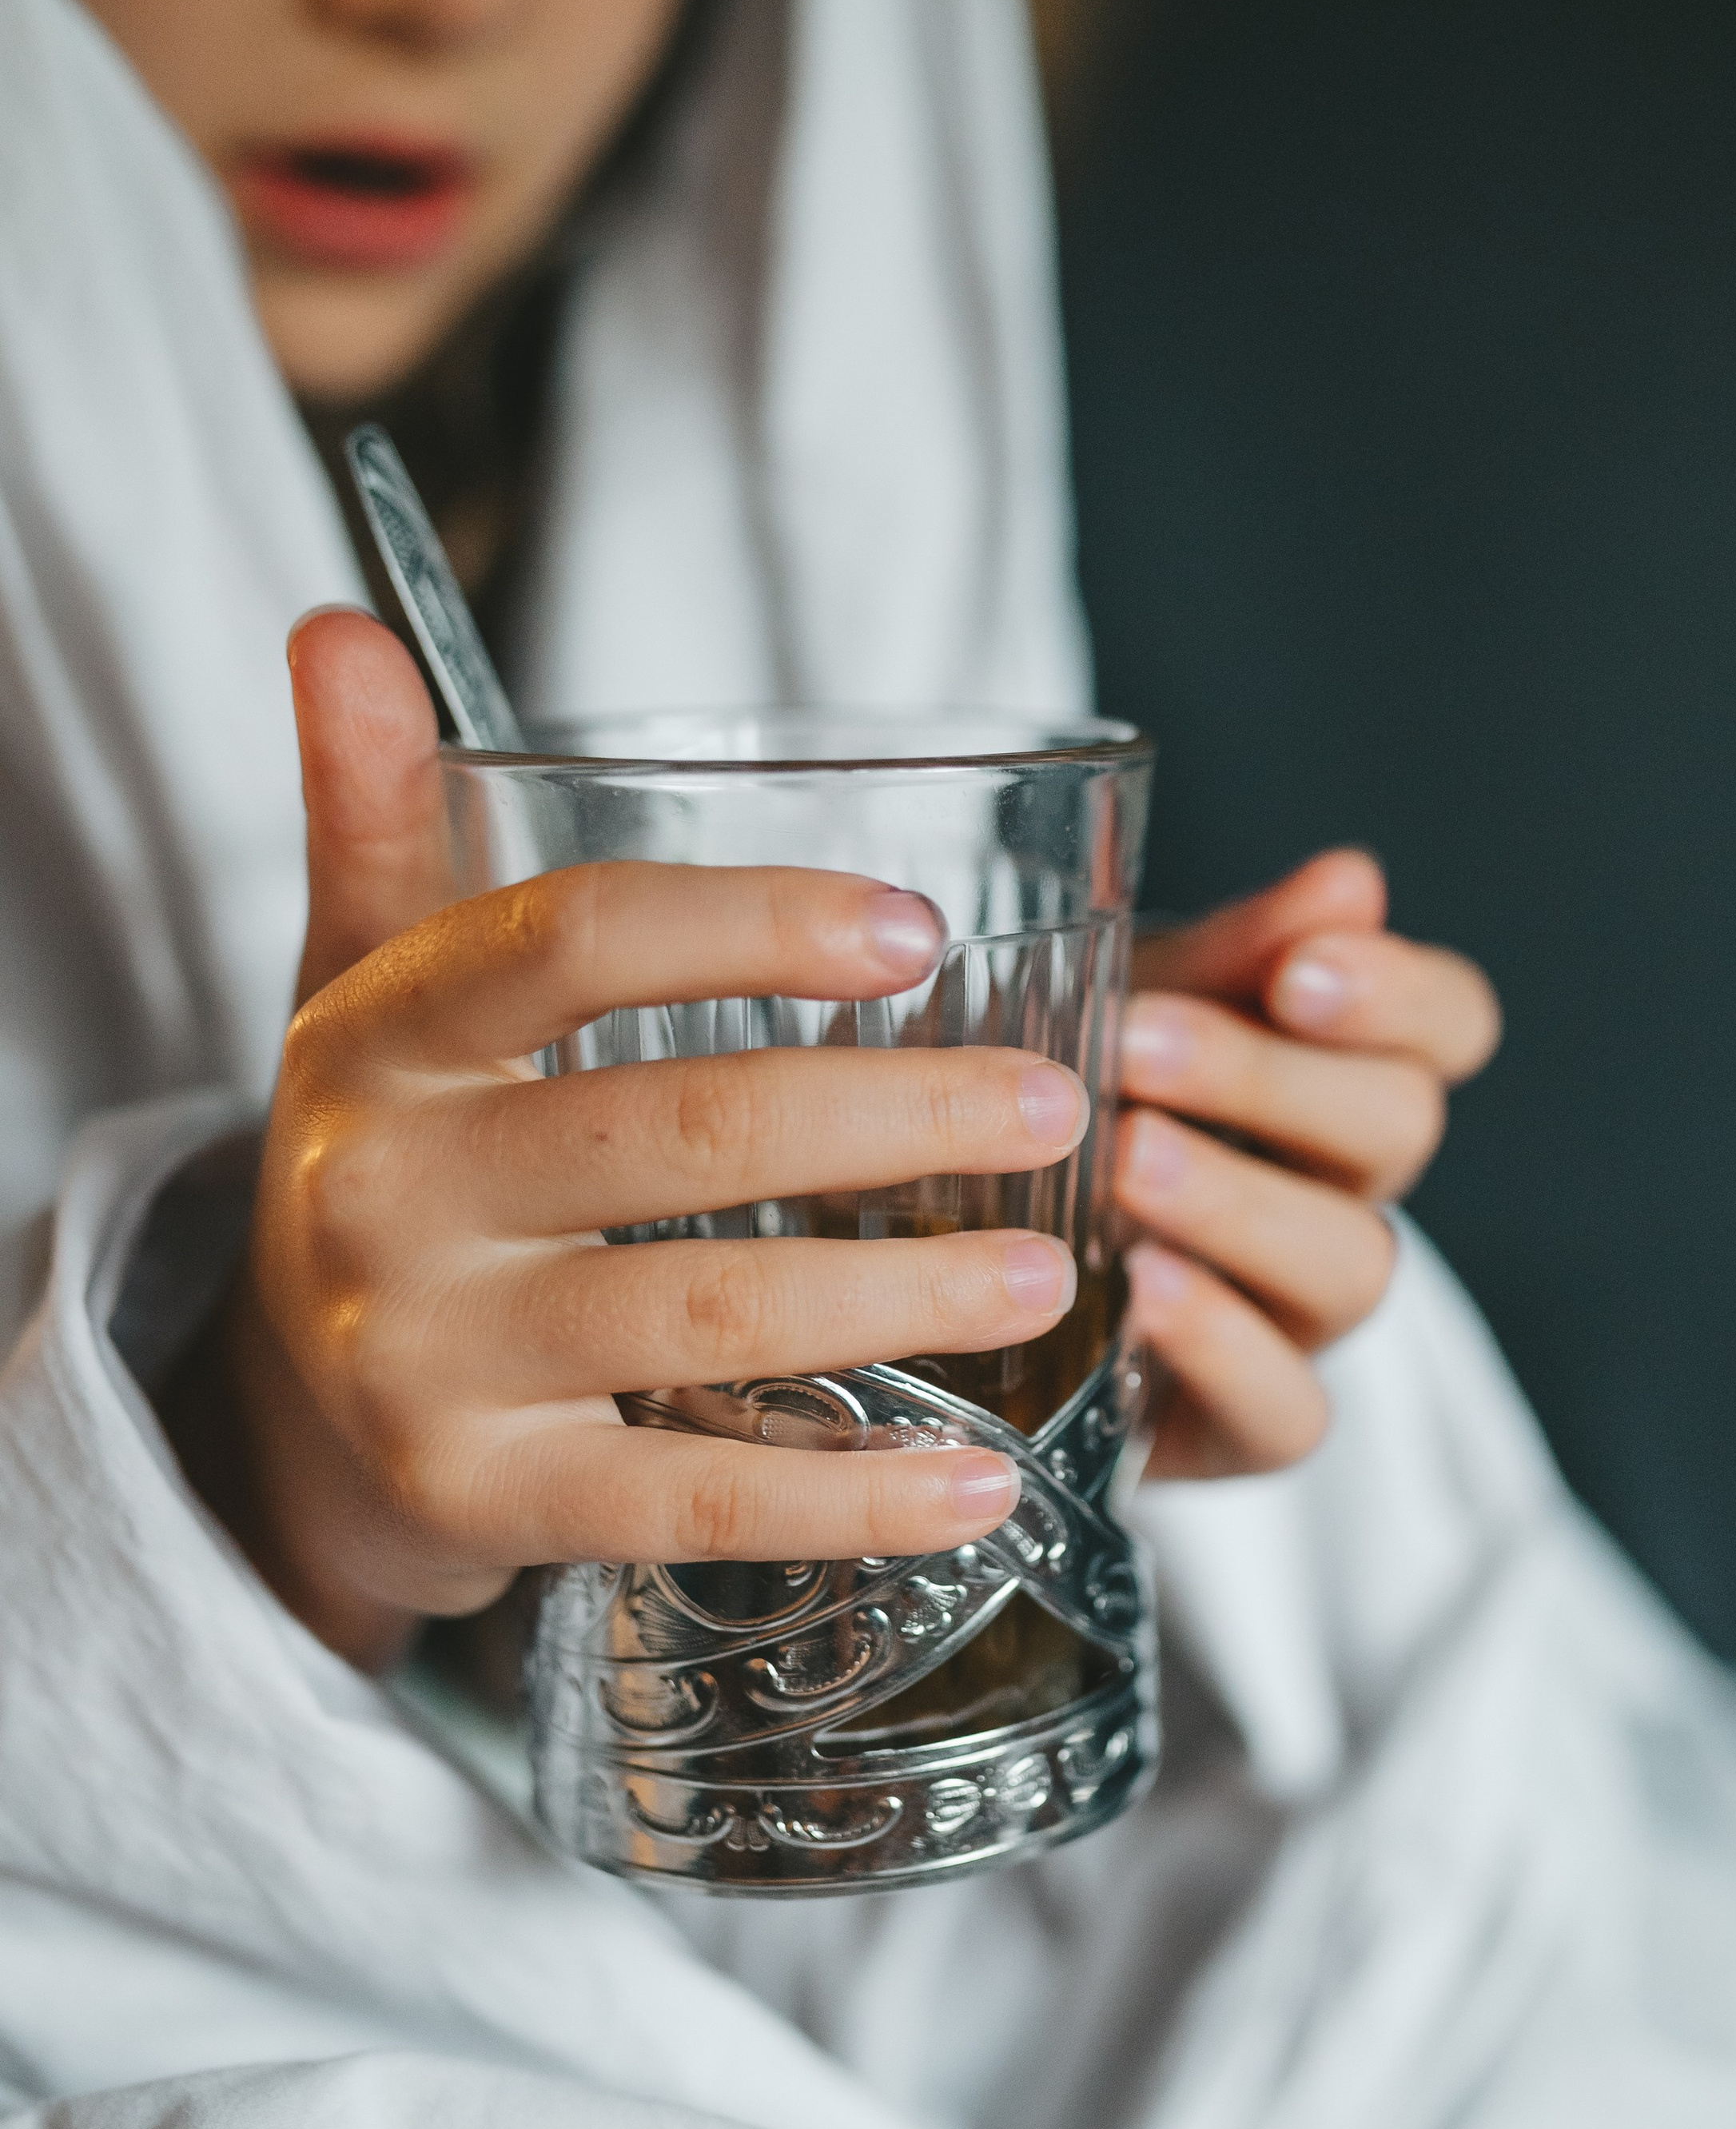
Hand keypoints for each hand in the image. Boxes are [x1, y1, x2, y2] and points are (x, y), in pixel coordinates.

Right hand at [184, 614, 1089, 1671]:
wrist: (287, 1418)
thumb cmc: (395, 1161)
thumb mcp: (361, 985)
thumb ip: (379, 811)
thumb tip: (345, 621)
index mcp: (381, 1038)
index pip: (567, 943)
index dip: (750, 925)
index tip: (918, 931)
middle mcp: (386, 1196)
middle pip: (670, 1129)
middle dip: (886, 1115)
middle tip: (1053, 1108)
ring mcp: (426, 1364)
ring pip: (699, 1319)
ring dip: (899, 1297)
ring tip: (1055, 1276)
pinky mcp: (480, 1506)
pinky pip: (691, 1507)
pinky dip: (848, 1497)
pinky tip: (980, 1481)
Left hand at [1115, 850, 1499, 1479]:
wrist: (946, 1263)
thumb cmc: (1056, 1106)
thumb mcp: (1125, 1004)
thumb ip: (1236, 951)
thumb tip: (1353, 877)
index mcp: (1338, 1075)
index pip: (1448, 1025)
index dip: (1399, 993)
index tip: (1299, 968)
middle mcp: (1346, 1194)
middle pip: (1395, 1130)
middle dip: (1268, 1079)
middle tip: (1138, 1042)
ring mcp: (1306, 1317)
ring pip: (1350, 1264)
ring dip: (1237, 1204)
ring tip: (1125, 1161)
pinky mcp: (1249, 1427)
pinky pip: (1289, 1408)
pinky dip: (1224, 1348)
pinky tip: (1140, 1292)